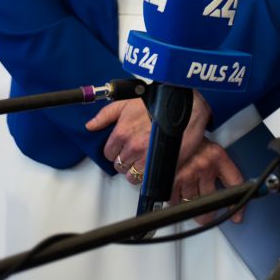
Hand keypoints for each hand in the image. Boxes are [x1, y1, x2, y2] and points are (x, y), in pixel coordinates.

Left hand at [89, 91, 213, 183]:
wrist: (188, 106)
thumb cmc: (161, 101)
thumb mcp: (129, 101)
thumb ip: (106, 114)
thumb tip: (91, 125)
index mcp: (122, 133)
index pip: (109, 153)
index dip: (116, 150)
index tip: (124, 147)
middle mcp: (132, 147)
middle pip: (120, 165)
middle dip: (126, 160)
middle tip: (137, 151)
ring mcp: (146, 157)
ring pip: (132, 175)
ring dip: (136, 170)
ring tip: (145, 159)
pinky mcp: (160, 164)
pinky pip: (147, 179)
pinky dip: (148, 175)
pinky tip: (153, 165)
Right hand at [173, 139, 247, 223]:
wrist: (166, 128)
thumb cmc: (186, 137)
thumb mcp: (207, 146)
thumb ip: (217, 166)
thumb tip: (228, 187)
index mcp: (217, 156)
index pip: (235, 182)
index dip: (237, 203)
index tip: (237, 216)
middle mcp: (204, 166)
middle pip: (209, 201)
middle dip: (207, 213)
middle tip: (205, 215)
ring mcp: (187, 174)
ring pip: (190, 202)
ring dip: (188, 205)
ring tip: (186, 201)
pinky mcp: (170, 180)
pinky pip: (172, 201)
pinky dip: (172, 201)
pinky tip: (173, 194)